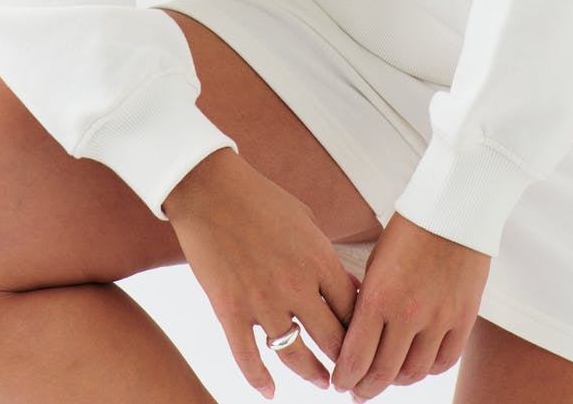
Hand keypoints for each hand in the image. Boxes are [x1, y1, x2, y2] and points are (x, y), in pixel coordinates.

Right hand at [163, 148, 360, 397]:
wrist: (210, 189)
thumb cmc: (260, 198)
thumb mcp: (306, 219)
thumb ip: (325, 255)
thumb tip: (346, 288)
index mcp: (319, 259)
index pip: (353, 310)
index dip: (361, 329)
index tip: (362, 338)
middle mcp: (296, 285)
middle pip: (332, 339)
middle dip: (343, 360)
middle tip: (347, 370)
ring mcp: (263, 302)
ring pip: (295, 356)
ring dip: (312, 374)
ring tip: (321, 381)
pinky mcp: (230, 312)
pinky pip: (248, 359)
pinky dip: (260, 380)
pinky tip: (269, 391)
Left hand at [330, 211, 490, 398]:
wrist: (454, 208)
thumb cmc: (409, 230)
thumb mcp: (376, 263)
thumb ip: (367, 302)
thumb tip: (355, 338)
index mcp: (379, 296)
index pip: (356, 357)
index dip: (345, 377)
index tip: (340, 382)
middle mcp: (408, 313)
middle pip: (383, 374)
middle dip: (365, 387)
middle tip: (358, 390)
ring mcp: (439, 318)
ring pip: (414, 373)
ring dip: (396, 381)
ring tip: (387, 378)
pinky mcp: (464, 318)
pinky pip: (444, 361)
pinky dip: (428, 369)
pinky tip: (417, 364)